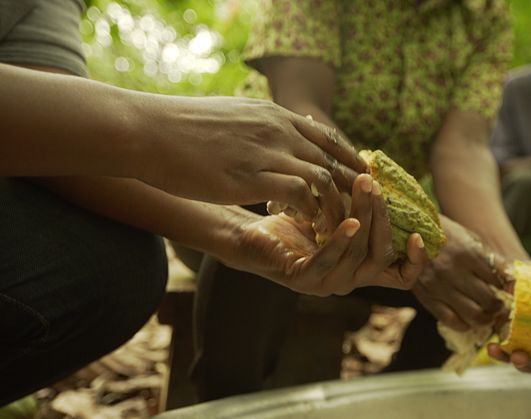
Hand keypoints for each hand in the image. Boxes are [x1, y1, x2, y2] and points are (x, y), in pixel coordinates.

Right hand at [139, 96, 367, 233]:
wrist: (149, 130)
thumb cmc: (184, 126)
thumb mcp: (233, 114)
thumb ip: (258, 124)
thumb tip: (268, 129)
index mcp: (274, 115)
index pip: (327, 137)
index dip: (347, 160)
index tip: (358, 178)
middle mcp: (278, 130)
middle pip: (333, 160)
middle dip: (350, 187)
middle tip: (358, 209)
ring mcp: (267, 152)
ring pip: (323, 179)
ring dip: (333, 205)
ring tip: (333, 226)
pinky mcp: (252, 176)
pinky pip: (300, 195)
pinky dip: (309, 212)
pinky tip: (306, 226)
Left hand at [216, 174, 427, 295]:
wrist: (248, 234)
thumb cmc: (294, 220)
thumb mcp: (333, 211)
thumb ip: (358, 203)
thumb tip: (376, 166)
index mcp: (361, 268)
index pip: (402, 277)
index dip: (417, 261)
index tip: (418, 233)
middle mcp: (349, 281)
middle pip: (382, 256)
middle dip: (383, 218)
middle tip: (376, 185)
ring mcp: (327, 284)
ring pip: (358, 254)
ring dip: (365, 218)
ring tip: (364, 187)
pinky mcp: (302, 280)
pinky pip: (329, 261)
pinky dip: (341, 240)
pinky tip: (347, 220)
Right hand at [412, 217, 504, 330]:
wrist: (409, 232)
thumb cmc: (443, 234)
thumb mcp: (469, 238)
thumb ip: (489, 259)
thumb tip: (510, 278)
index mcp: (468, 254)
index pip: (497, 280)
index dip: (506, 289)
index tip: (506, 291)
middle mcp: (454, 271)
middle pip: (489, 300)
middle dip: (499, 306)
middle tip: (500, 306)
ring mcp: (439, 286)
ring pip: (473, 314)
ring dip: (485, 318)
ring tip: (487, 314)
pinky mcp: (427, 298)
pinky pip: (451, 321)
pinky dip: (465, 325)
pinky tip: (468, 319)